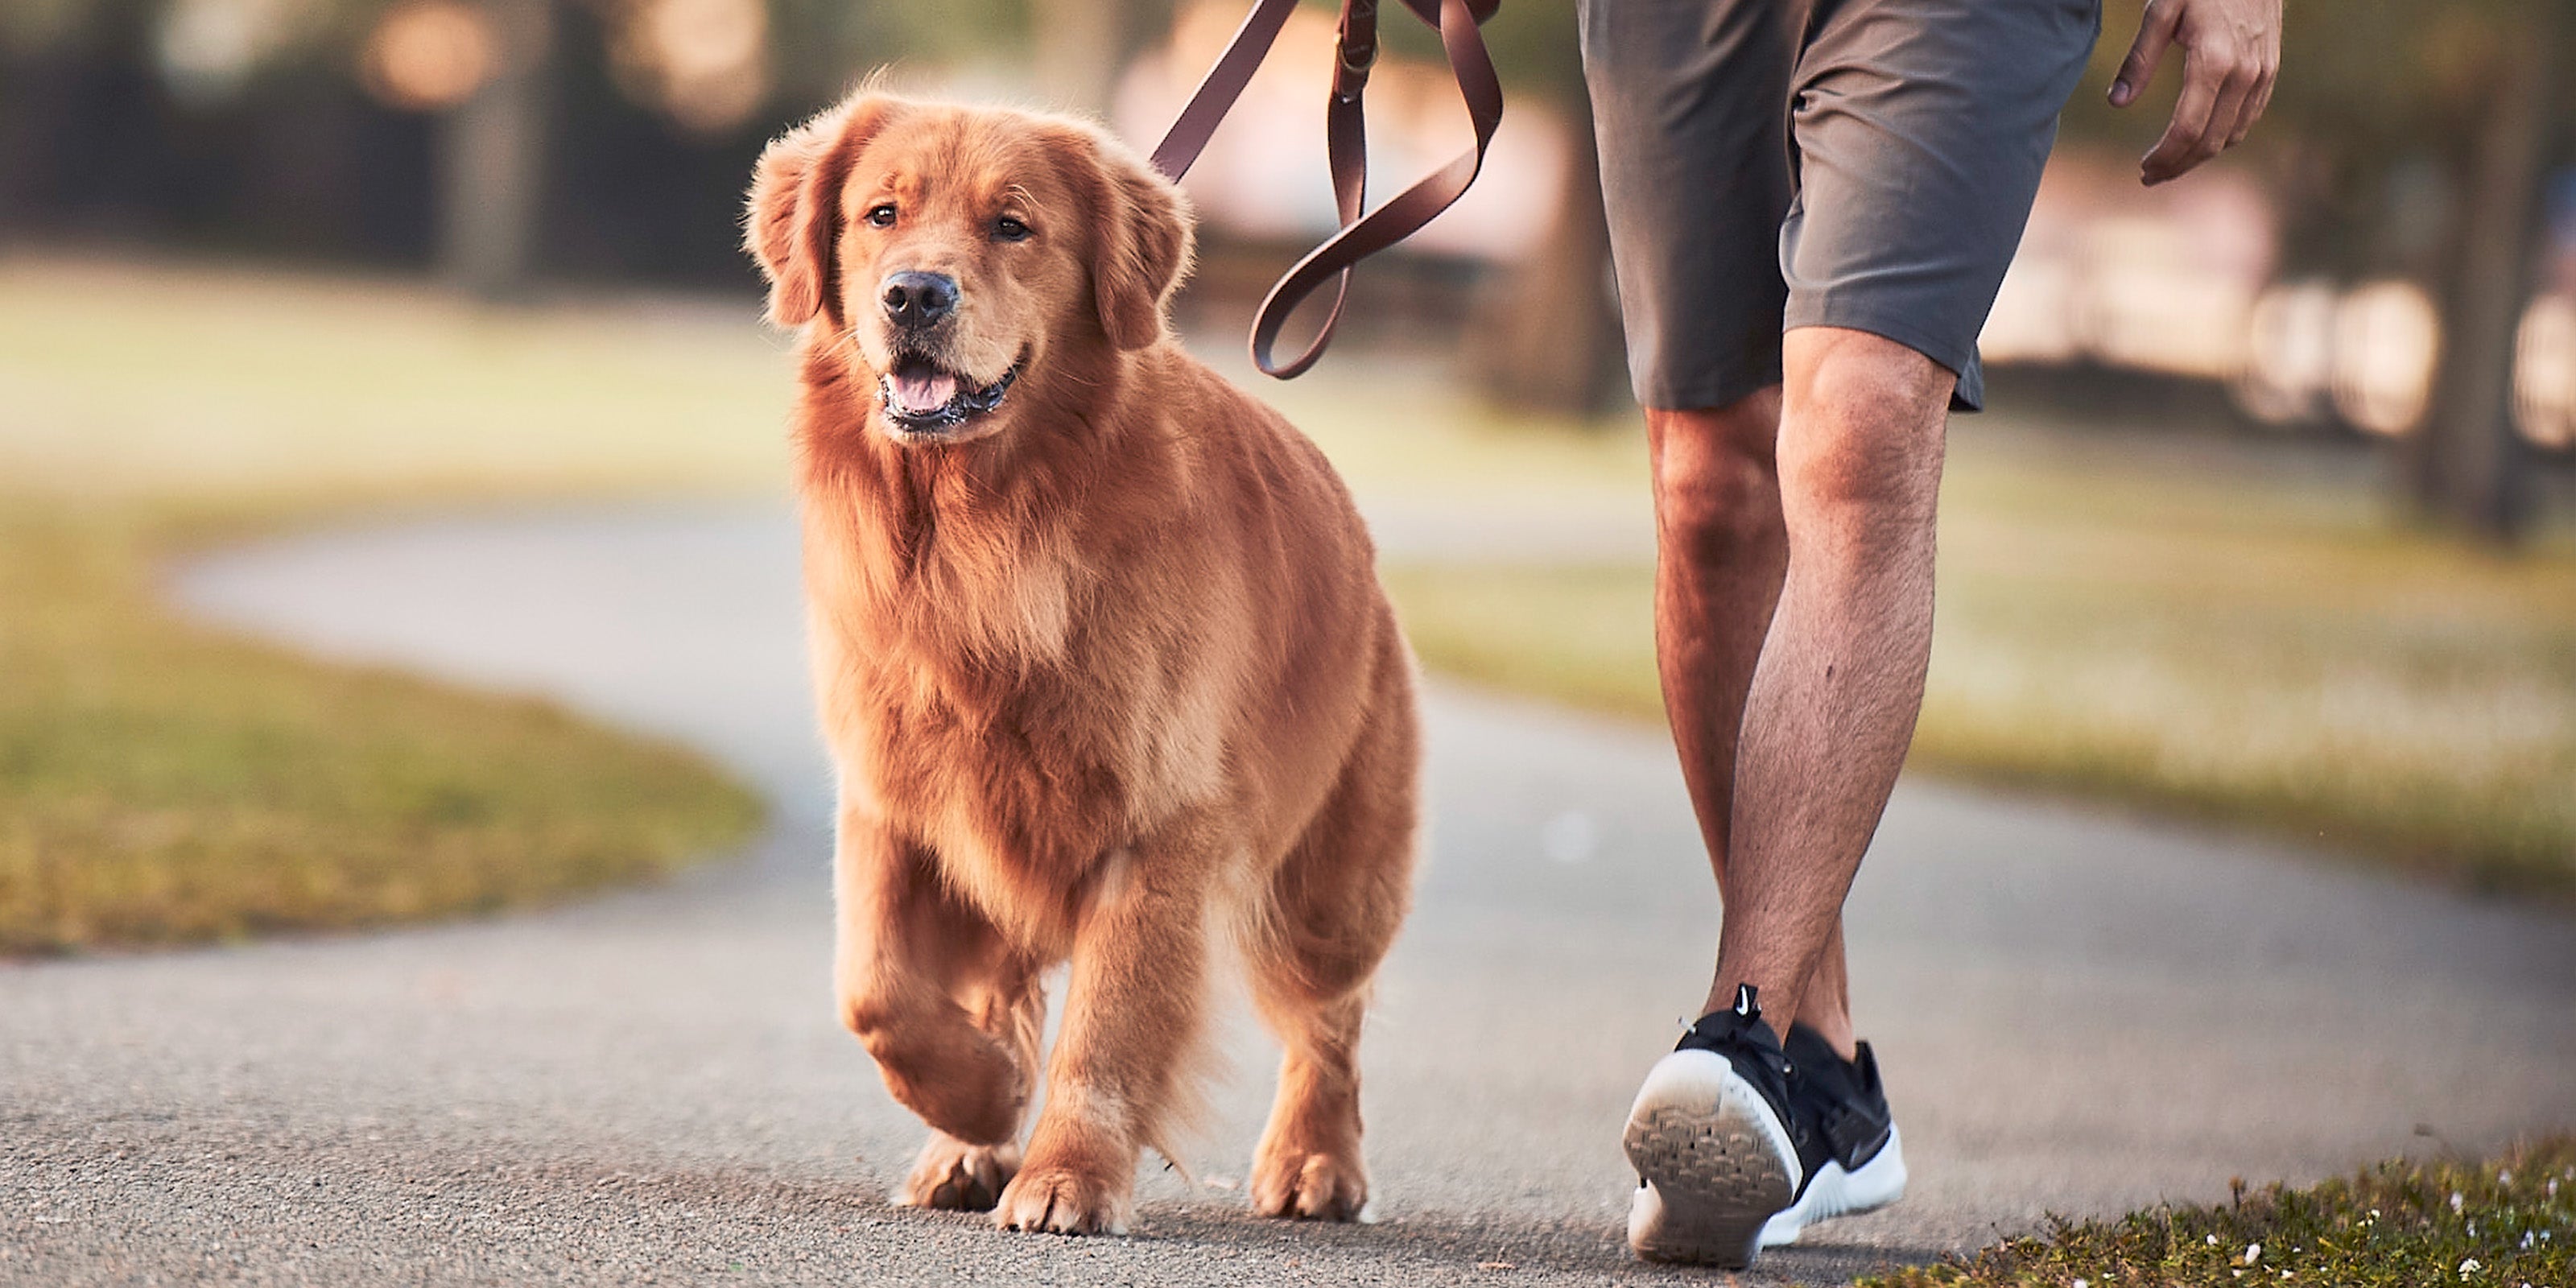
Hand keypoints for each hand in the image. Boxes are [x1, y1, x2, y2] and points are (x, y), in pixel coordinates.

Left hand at [2109, 0, 2280, 184]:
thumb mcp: (2160, 10)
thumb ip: (2139, 59)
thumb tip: (2116, 102)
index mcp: (2213, 62)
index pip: (2187, 130)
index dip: (2164, 157)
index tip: (2143, 169)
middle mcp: (2244, 73)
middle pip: (2210, 141)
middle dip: (2179, 165)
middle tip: (2150, 176)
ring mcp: (2262, 72)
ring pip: (2233, 134)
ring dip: (2201, 156)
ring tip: (2171, 163)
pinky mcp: (2271, 68)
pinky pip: (2249, 117)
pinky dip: (2224, 136)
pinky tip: (2202, 140)